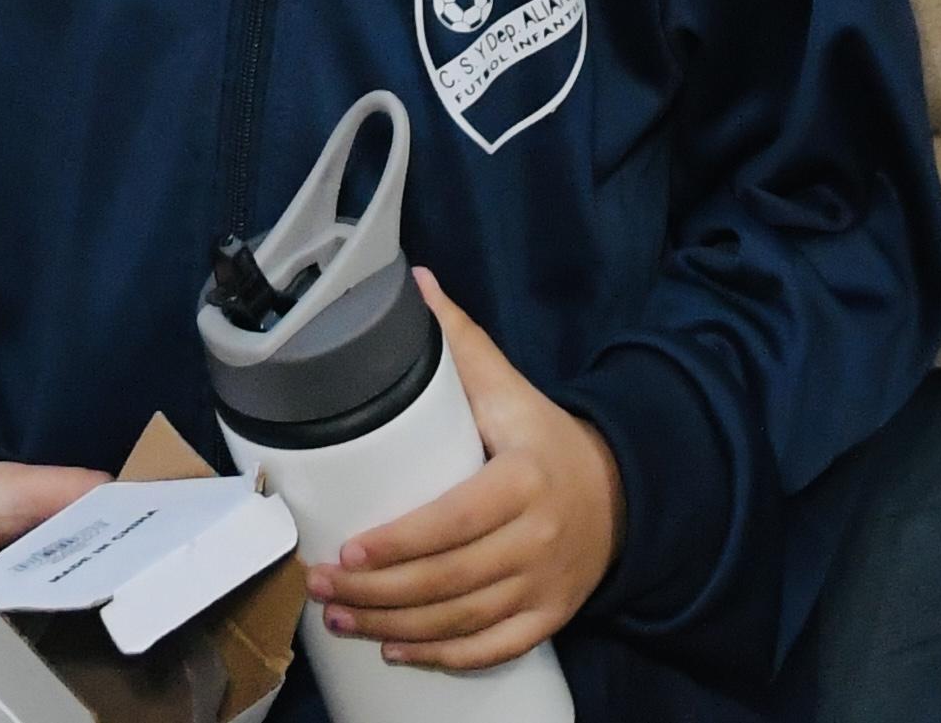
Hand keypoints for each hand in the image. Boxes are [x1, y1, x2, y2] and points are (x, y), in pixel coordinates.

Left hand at [308, 274, 620, 671]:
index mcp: (523, 480)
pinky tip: (396, 652)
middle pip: (450, 579)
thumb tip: (412, 281)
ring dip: (396, 628)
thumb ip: (459, 341)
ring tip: (340, 621)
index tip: (350, 550)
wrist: (618, 493)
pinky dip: (443, 658)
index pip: (455, 520)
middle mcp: (536, 539)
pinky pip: (492, 649)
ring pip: (462, 621)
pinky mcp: (547, 619)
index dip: (402, 542)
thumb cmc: (543, 439)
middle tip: (322, 587)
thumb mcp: (509, 387)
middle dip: (379, 592)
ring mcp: (544, 586)